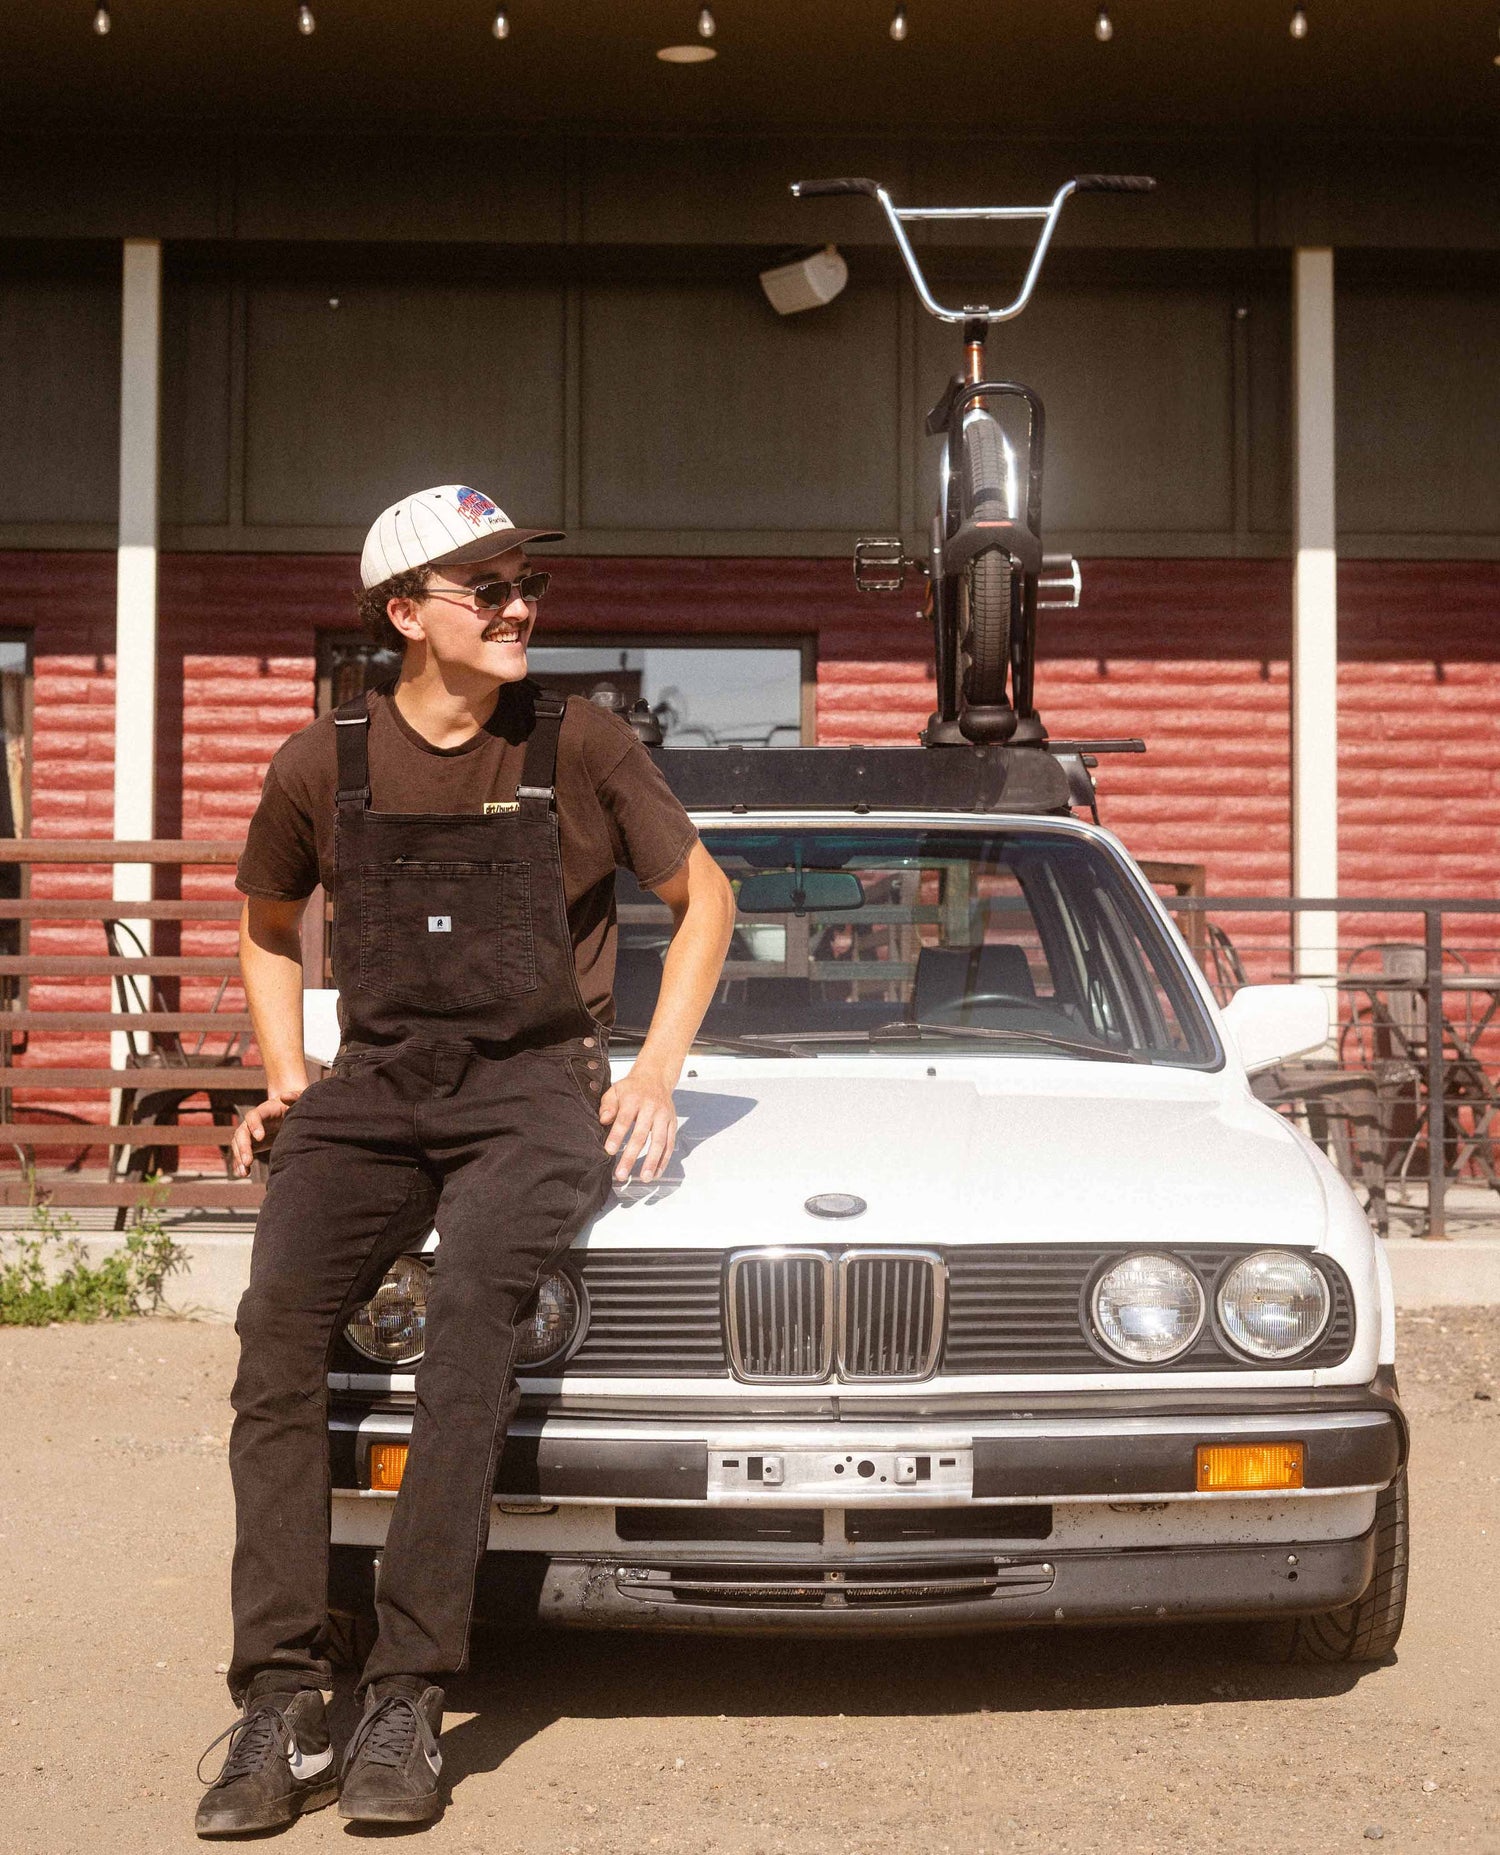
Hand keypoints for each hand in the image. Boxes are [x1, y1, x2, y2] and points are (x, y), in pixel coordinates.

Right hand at [231, 1091, 302, 1176]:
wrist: (291, 1112)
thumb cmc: (296, 1104)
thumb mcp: (298, 1098)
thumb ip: (294, 1097)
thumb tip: (284, 1097)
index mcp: (264, 1110)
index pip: (253, 1116)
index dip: (254, 1126)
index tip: (260, 1137)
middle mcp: (253, 1122)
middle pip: (242, 1133)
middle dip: (243, 1147)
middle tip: (248, 1161)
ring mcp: (250, 1133)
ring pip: (238, 1145)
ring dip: (239, 1158)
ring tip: (244, 1172)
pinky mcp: (252, 1144)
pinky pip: (242, 1154)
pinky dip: (240, 1164)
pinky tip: (242, 1173)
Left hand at [599, 1065, 676, 1183]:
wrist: (655, 1077)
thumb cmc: (632, 1088)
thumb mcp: (615, 1090)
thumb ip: (607, 1105)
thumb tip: (603, 1120)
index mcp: (634, 1100)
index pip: (624, 1120)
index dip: (617, 1136)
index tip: (610, 1151)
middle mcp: (651, 1108)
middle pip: (641, 1135)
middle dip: (631, 1156)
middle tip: (621, 1173)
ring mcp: (664, 1117)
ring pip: (658, 1142)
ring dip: (651, 1162)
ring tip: (644, 1178)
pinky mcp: (672, 1123)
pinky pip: (670, 1144)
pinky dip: (664, 1160)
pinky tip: (656, 1172)